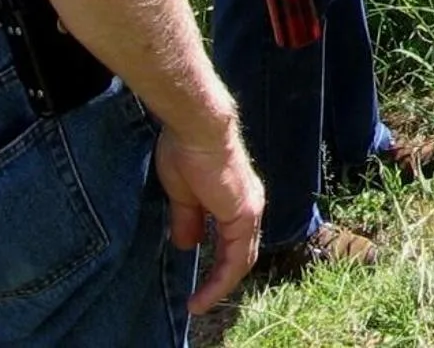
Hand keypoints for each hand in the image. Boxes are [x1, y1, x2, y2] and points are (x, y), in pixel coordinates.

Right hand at [155, 121, 262, 312]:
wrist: (196, 129)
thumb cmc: (186, 152)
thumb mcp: (183, 196)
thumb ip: (188, 220)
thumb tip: (187, 245)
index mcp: (235, 200)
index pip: (232, 241)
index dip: (216, 265)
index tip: (196, 284)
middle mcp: (249, 206)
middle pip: (240, 253)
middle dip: (220, 279)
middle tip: (199, 300)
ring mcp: (250, 210)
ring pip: (240, 259)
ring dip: (219, 285)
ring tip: (199, 304)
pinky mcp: (244, 214)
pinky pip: (237, 257)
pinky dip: (222, 279)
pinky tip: (204, 295)